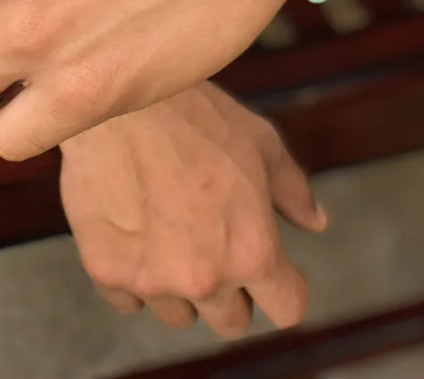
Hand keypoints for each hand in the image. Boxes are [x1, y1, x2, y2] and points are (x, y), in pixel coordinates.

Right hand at [60, 82, 326, 337]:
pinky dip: (137, 276)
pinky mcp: (106, 272)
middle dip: (233, 290)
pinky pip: (130, 300)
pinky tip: (139, 232)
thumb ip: (293, 192)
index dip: (285, 288)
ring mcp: (152, 280)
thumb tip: (316, 222)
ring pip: (179, 314)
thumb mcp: (262, 144)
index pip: (287, 309)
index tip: (276, 273)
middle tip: (219, 243)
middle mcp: (204, 278)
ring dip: (183, 286)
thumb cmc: (196, 117)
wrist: (122, 102)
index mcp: (252, 251)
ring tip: (175, 232)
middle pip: (232, 321)